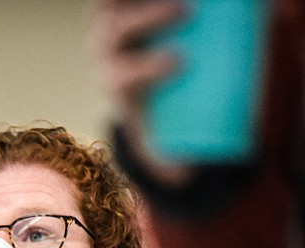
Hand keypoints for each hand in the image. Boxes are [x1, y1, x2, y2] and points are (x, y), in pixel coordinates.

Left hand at [94, 0, 192, 184]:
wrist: (138, 83)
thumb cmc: (160, 115)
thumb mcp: (165, 141)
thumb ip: (179, 160)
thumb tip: (199, 174)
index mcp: (114, 82)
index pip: (123, 74)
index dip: (146, 67)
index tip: (180, 63)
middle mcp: (105, 49)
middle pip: (117, 30)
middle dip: (147, 19)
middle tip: (186, 12)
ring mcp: (111, 21)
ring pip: (114, 5)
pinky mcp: (120, 5)